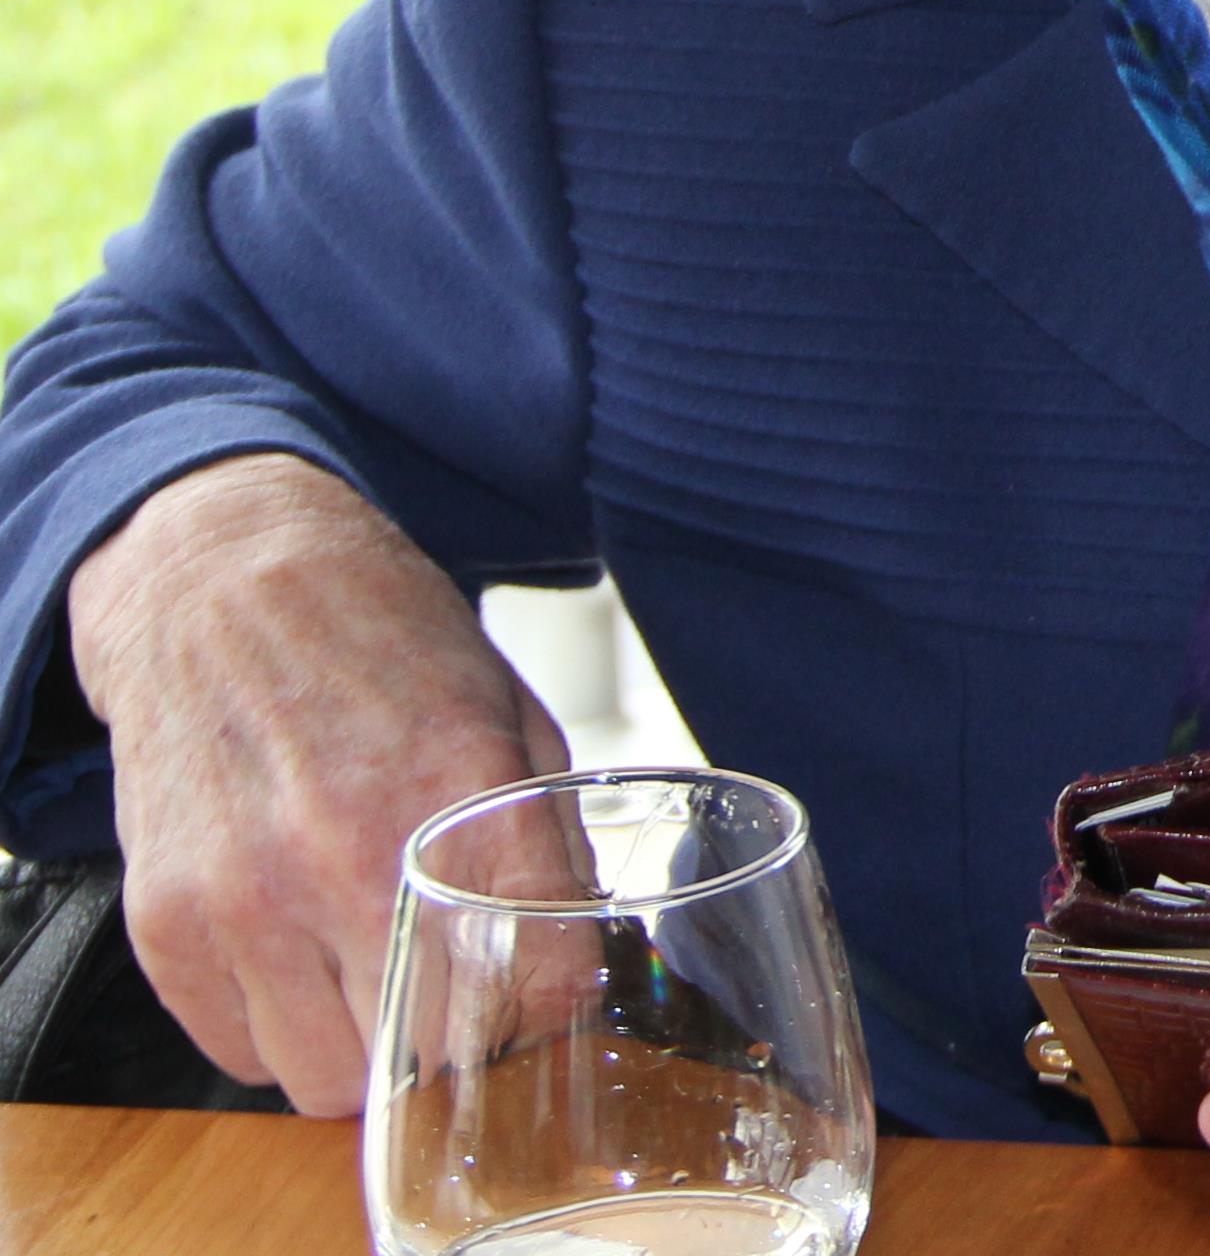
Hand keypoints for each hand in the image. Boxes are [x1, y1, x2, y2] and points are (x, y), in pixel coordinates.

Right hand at [61, 452, 568, 1115]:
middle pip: (428, 1057)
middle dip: (457, 1037)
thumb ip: (551, 839)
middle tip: (455, 984)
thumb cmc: (381, 642)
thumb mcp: (510, 711)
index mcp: (459, 789)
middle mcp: (346, 856)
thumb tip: (587, 959)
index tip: (547, 987)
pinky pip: (239, 1052)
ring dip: (361, 1047)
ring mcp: (243, 900)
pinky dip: (277, 1029)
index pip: (543, 982)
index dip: (557, 1003)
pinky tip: (299, 954)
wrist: (221, 586)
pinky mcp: (164, 927)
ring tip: (369, 966)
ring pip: (327, 1081)